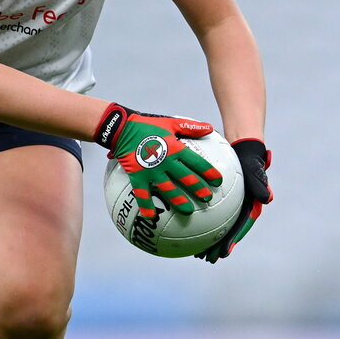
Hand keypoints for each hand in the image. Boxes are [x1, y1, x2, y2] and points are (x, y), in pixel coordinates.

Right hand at [96, 103, 222, 217]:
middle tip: (207, 198)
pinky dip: (145, 205)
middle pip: (185, 177)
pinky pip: (142, 193)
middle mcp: (165, 161)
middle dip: (198, 188)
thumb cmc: (147, 125)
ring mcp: (151, 170)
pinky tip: (151, 216)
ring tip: (188, 211)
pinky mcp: (137, 175)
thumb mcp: (170, 122)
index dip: (208, 171)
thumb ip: (190, 127)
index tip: (218, 181)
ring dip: (178, 200)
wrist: (121, 129)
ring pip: (168, 188)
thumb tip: (210, 128)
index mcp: (175, 148)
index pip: (196, 161)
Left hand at [196, 138, 271, 262]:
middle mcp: (239, 209)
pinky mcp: (218, 200)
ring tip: (196, 252)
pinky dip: (199, 220)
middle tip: (207, 259)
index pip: (240, 227)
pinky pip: (207, 211)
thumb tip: (268, 199)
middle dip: (217, 246)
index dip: (231, 240)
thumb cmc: (250, 160)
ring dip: (207, 239)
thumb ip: (261, 184)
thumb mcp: (256, 170)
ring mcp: (228, 206)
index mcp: (250, 207)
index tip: (224, 252)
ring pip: (216, 225)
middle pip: (227, 231)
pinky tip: (186, 227)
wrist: (243, 150)